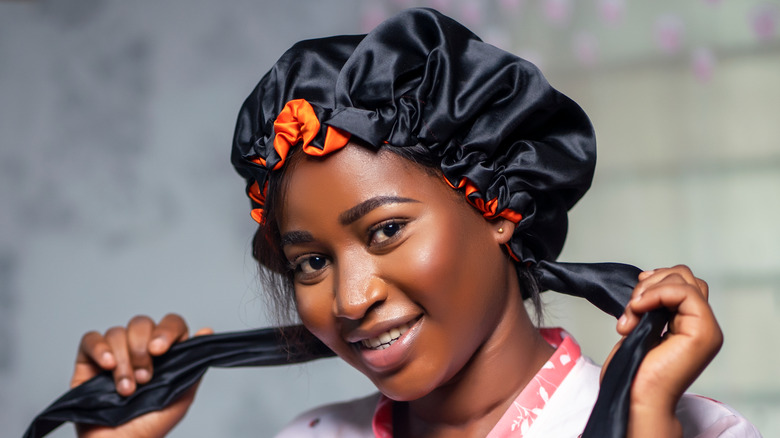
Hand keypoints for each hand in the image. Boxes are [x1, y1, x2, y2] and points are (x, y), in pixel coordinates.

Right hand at [71, 314, 212, 437]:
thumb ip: (193, 363)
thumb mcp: (181, 396)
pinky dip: (99, 349)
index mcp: (165, 354)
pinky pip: (90, 339)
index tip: (160, 350)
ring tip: (126, 389)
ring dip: (123, 361)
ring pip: (117, 332)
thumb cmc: (150, 426)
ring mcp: (114, 354)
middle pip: (141, 323)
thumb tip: (206, 332)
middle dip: (142, 350)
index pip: (170, 324)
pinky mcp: (88, 362)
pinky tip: (106, 366)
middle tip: (144, 379)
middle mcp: (139, 350)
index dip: (166, 331)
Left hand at [610, 265, 722, 436]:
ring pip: (684, 279)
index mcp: (688, 323)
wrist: (636, 397)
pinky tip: (638, 308)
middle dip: (650, 283)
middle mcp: (701, 324)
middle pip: (684, 276)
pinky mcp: (703, 331)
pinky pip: (684, 292)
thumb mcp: (642, 328)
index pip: (680, 282)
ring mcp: (706, 327)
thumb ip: (652, 306)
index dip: (655, 281)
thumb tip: (646, 283)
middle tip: (631, 308)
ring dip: (649, 290)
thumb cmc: (634, 371)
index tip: (633, 298)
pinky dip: (657, 293)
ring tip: (631, 314)